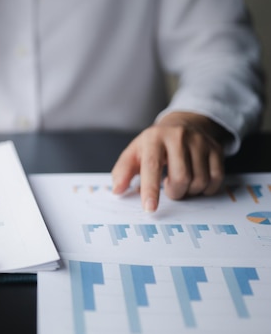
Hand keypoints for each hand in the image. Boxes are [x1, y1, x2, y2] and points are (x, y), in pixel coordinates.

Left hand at [111, 112, 228, 211]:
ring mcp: (200, 141)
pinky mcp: (216, 148)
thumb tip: (117, 190)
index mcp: (154, 138)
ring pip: (200, 181)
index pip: (152, 167)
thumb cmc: (154, 144)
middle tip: (169, 188)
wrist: (183, 124)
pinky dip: (206, 188)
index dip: (151, 190)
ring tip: (181, 182)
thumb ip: (122, 171)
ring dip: (189, 191)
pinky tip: (196, 181)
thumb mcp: (134, 153)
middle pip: (181, 178)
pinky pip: (216, 178)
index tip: (149, 208)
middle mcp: (178, 137)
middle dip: (174, 192)